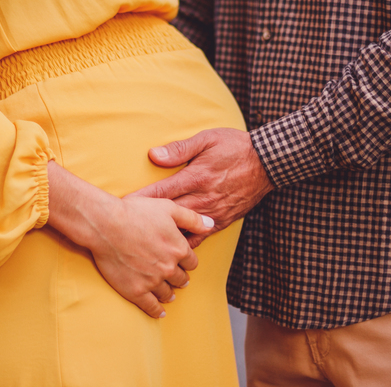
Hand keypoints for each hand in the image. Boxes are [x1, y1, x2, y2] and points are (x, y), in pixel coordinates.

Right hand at [45, 162, 212, 318]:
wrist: (106, 224)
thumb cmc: (135, 212)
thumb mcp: (168, 208)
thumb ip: (192, 218)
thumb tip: (211, 224)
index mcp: (179, 249)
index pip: (192, 262)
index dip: (187, 261)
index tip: (183, 262)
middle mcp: (169, 268)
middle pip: (181, 279)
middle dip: (180, 278)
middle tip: (177, 279)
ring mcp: (152, 281)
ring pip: (167, 293)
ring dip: (169, 293)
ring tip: (168, 294)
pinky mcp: (135, 291)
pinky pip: (151, 306)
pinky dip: (156, 310)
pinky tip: (159, 312)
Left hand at [134, 128, 272, 247]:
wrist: (269, 162)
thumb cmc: (235, 147)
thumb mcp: (207, 139)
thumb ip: (179, 149)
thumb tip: (153, 155)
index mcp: (196, 177)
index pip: (161, 192)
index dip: (140, 201)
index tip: (122, 208)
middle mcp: (203, 199)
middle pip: (168, 216)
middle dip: (146, 223)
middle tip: (123, 231)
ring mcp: (213, 213)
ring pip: (183, 232)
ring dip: (164, 238)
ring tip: (143, 247)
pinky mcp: (223, 221)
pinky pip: (200, 238)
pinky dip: (185, 245)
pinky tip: (172, 251)